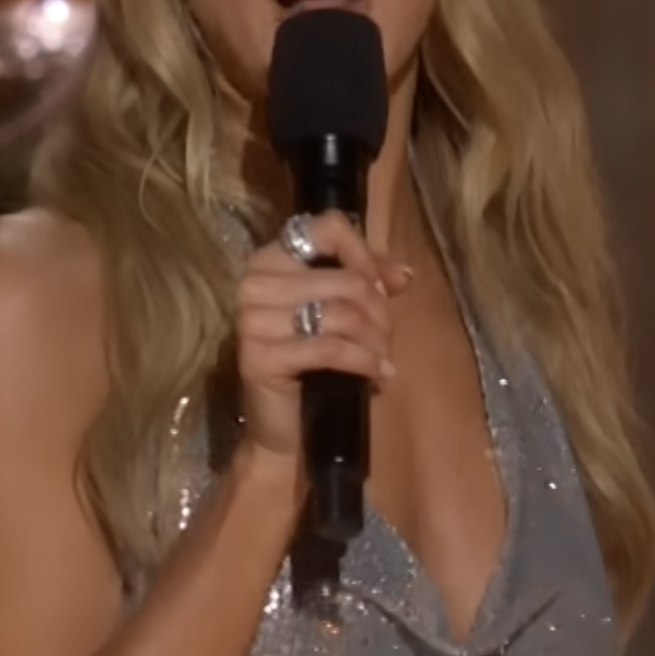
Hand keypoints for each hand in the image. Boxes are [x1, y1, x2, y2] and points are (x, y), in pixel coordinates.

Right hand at [230, 212, 408, 460]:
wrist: (286, 428)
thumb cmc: (314, 366)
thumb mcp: (343, 315)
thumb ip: (368, 284)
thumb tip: (403, 274)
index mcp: (272, 258)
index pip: (327, 228)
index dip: (366, 255)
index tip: (383, 288)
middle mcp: (255, 282)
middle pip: (347, 280)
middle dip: (379, 314)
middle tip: (386, 341)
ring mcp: (252, 319)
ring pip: (342, 314)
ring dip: (375, 341)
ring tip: (382, 360)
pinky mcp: (259, 356)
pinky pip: (329, 348)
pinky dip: (363, 362)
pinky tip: (377, 376)